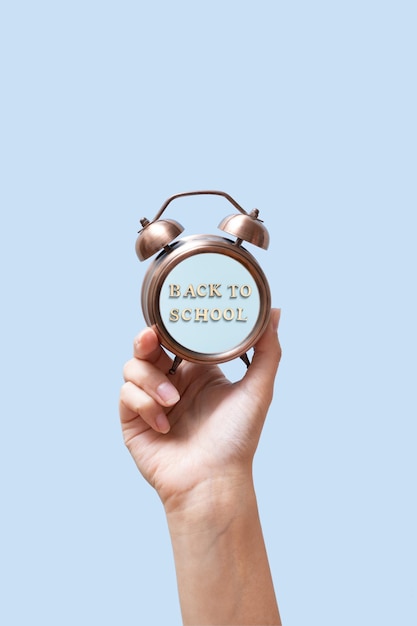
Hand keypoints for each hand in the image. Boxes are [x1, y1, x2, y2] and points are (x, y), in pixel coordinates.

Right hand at [119, 308, 280, 508]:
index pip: (177, 339)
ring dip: (151, 381)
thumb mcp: (257, 389)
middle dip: (146, 339)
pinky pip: (126, 395)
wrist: (212, 481)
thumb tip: (275, 312)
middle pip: (147, 347)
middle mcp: (173, 384)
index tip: (173, 313)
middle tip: (151, 338)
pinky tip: (165, 423)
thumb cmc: (237, 439)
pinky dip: (144, 404)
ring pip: (133, 368)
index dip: (172, 325)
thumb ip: (267, 350)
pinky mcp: (133, 420)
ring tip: (173, 401)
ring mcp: (151, 402)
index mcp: (198, 373)